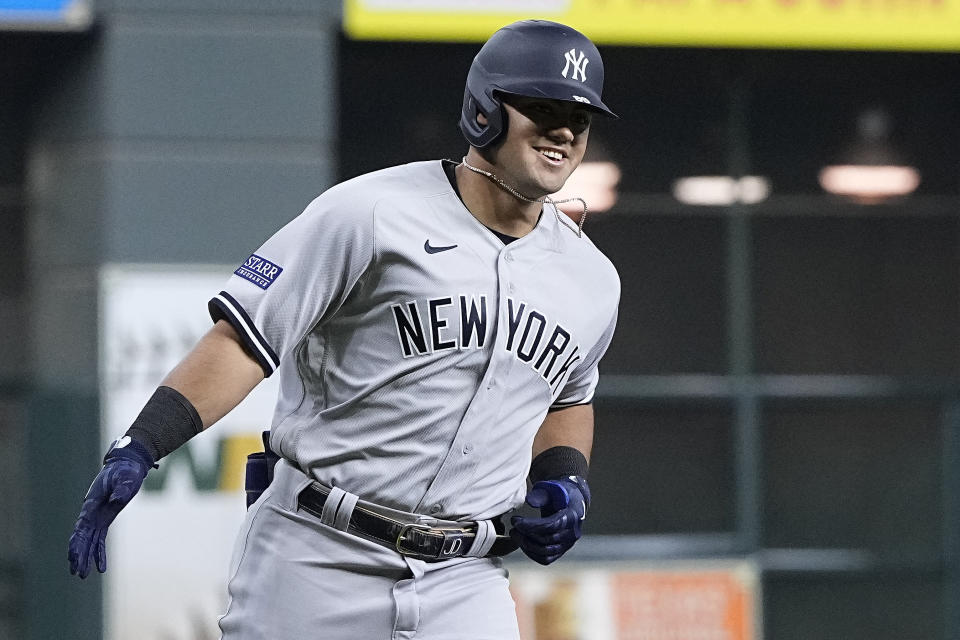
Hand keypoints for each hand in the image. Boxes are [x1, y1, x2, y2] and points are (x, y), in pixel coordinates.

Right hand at [68, 437, 153, 578]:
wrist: (128, 465)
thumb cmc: (126, 470)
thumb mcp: (126, 478)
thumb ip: (122, 488)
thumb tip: (118, 499)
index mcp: (92, 504)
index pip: (81, 527)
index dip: (77, 542)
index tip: (74, 556)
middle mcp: (91, 512)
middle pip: (82, 537)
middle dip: (78, 555)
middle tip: (76, 572)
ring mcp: (97, 516)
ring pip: (88, 541)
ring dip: (85, 557)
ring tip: (81, 575)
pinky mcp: (105, 519)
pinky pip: (99, 538)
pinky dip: (98, 552)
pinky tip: (100, 567)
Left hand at [510, 476, 590, 564]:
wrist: (571, 501)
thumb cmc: (558, 493)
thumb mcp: (551, 488)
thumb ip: (541, 494)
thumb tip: (529, 501)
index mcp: (573, 516)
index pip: (551, 525)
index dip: (530, 525)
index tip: (515, 521)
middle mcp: (573, 533)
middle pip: (547, 541)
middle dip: (525, 535)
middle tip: (512, 527)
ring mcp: (568, 544)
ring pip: (545, 553)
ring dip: (526, 545)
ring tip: (514, 534)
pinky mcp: (562, 551)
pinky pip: (545, 559)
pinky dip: (531, 553)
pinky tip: (522, 542)